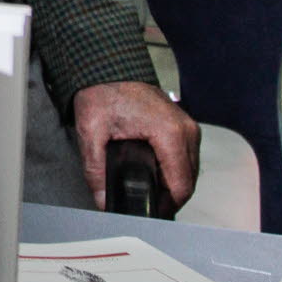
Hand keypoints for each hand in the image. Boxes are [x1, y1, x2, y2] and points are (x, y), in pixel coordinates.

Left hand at [71, 80, 200, 210]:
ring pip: (189, 170)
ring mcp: (188, 127)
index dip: (166, 206)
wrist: (108, 67)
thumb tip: (103, 200)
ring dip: (173, 185)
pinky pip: (186, 157)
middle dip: (168, 198)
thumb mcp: (92, 132)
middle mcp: (186, 130)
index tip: (149, 214)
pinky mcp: (183, 126)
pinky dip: (174, 171)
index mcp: (170, 133)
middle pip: (188, 181)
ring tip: (149, 194)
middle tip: (145, 206)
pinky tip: (156, 176)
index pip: (181, 185)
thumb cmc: (103, 92)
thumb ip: (96, 170)